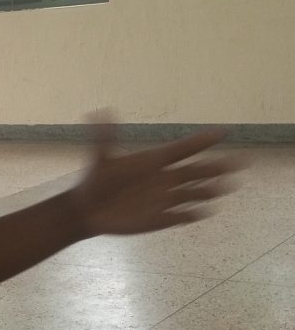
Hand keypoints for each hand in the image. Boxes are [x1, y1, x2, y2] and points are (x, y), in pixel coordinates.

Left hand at [68, 117, 241, 238]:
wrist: (88, 208)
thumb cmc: (96, 180)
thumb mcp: (99, 158)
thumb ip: (103, 137)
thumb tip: (100, 110)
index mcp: (154, 161)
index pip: (182, 148)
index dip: (200, 141)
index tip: (221, 132)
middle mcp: (164, 178)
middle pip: (196, 171)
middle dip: (217, 167)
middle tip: (241, 162)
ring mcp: (164, 199)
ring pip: (193, 193)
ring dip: (209, 190)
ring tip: (226, 186)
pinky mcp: (159, 218)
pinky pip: (180, 216)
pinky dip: (190, 214)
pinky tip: (202, 212)